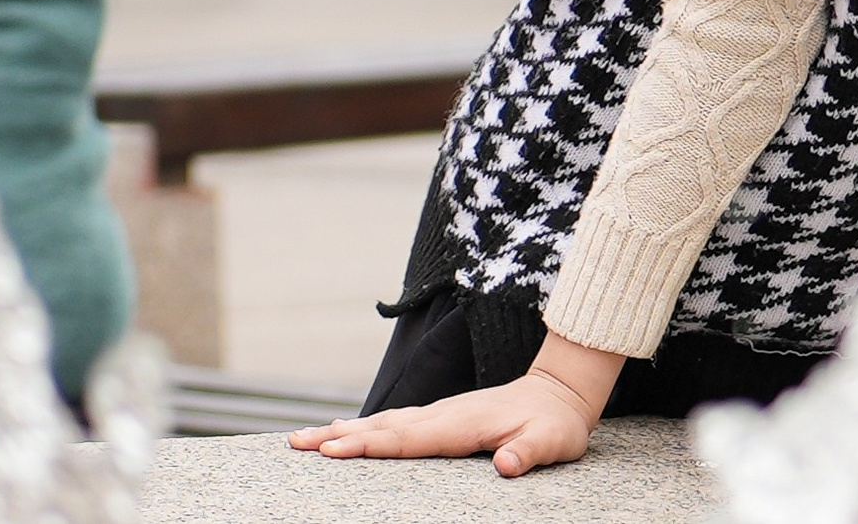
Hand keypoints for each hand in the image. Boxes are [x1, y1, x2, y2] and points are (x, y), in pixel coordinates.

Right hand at [289, 334, 623, 477]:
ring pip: (383, 423)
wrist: (562, 391)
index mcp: (462, 424)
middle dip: (338, 438)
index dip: (371, 446)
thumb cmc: (557, 423)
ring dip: (342, 431)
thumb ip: (529, 453)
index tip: (333, 450)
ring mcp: (440, 413)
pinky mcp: (440, 417)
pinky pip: (394, 423)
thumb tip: (508, 465)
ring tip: (302, 439)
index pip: (409, 438)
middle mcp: (444, 415)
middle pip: (383, 428)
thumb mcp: (553, 441)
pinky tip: (343, 433)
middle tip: (295, 444)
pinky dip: (364, 428)